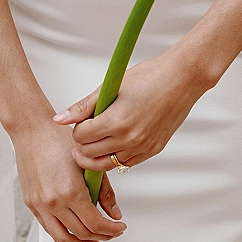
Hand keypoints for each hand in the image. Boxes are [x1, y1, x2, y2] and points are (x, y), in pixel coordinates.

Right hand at [10, 115, 126, 241]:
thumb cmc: (58, 140)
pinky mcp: (31, 204)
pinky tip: (72, 239)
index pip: (95, 223)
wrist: (32, 131)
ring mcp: (40, 205)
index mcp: (71, 191)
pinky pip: (48, 229)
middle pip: (81, 233)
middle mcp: (54, 202)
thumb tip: (115, 214)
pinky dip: (62, 239)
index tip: (119, 228)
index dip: (111, 230)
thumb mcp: (88, 163)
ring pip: (63, 238)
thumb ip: (104, 191)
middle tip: (111, 234)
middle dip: (100, 237)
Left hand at [53, 52, 203, 172]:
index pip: (81, 137)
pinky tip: (114, 144)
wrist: (181, 79)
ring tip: (94, 142)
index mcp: (115, 121)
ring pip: (106, 165)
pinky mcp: (152, 150)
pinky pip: (125, 164)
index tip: (82, 120)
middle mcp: (128, 139)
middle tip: (85, 131)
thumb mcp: (111, 87)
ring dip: (96, 155)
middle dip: (83, 143)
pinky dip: (115, 157)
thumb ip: (84, 106)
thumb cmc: (149, 77)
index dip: (77, 128)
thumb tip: (59, 119)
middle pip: (90, 153)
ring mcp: (141, 147)